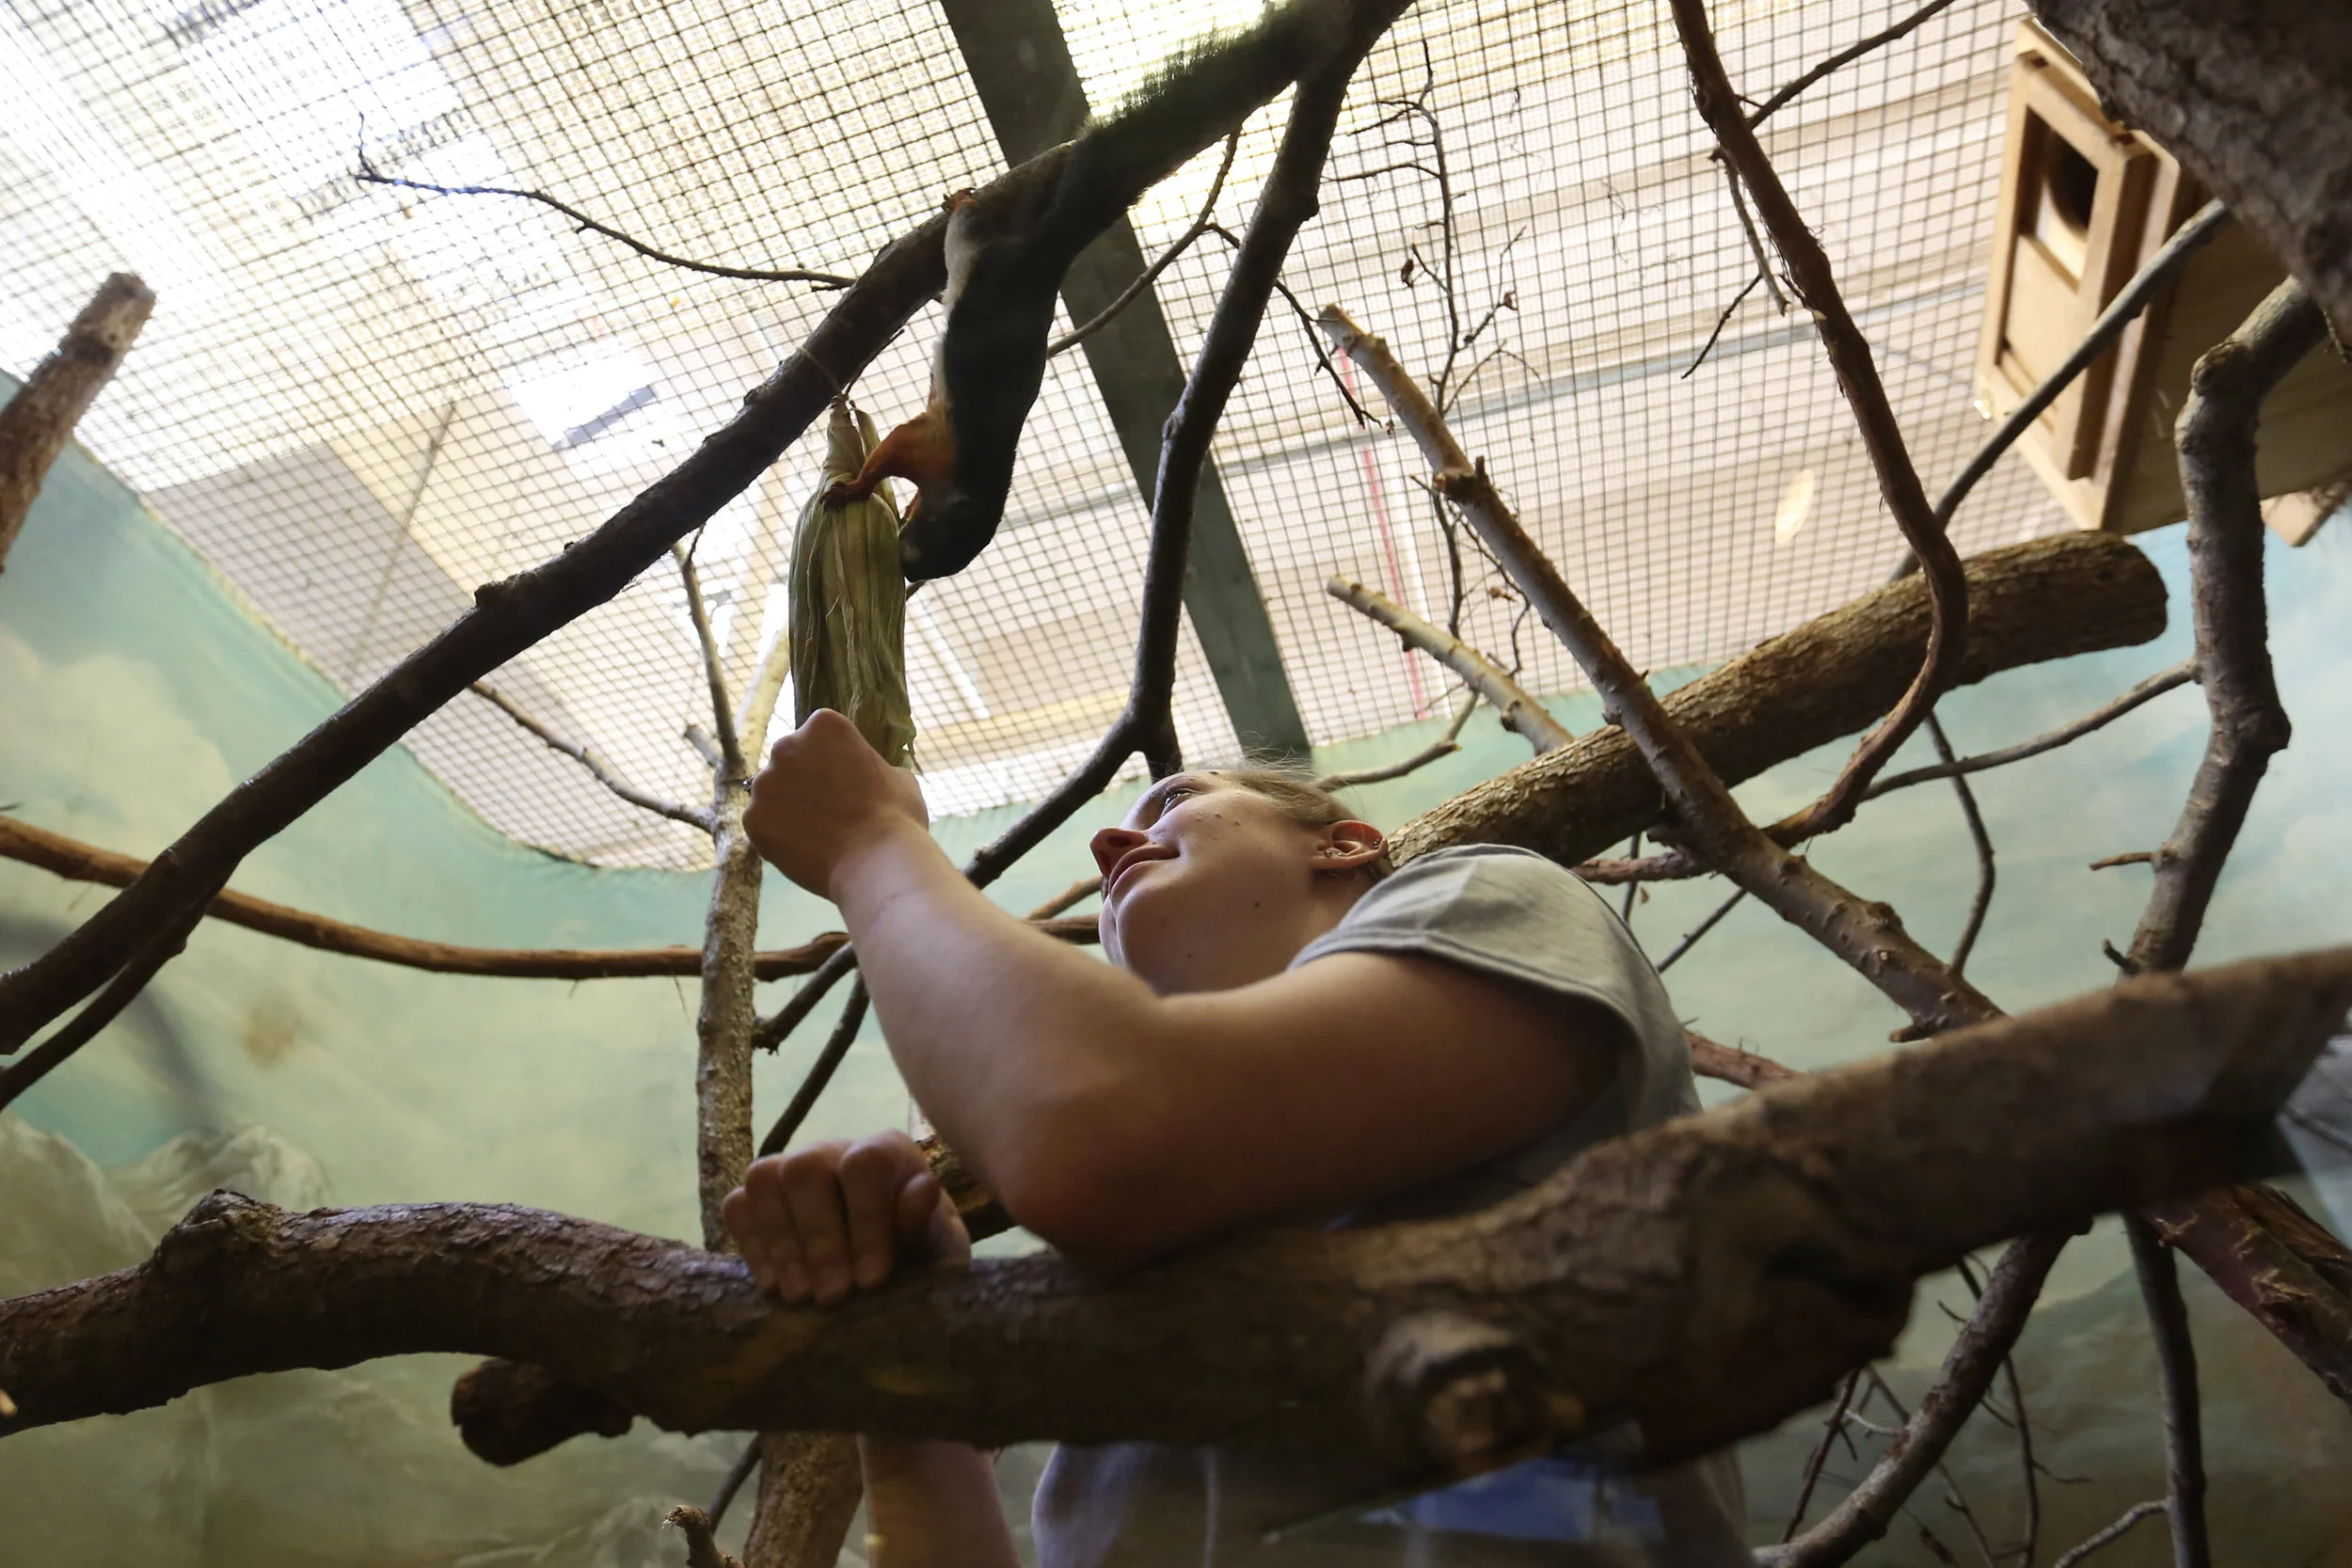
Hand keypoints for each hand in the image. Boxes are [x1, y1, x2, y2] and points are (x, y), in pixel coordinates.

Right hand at [721, 1129, 970, 1305]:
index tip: (871, 1280)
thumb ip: (926, 1222)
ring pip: (764, 1179)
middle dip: (817, 1238)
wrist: (892, 1268)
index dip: (864, 1221)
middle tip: (831, 1296)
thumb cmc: (921, 1252)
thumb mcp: (937, 1245)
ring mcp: (791, 1169)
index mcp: (886, 1150)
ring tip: (800, 1295)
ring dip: (779, 1242)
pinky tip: (774, 1286)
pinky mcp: (760, 1198)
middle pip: (804, 1168)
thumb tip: (922, 1190)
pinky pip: (737, 1205)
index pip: (863, 1165)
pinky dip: (751, 1245)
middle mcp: (834, 1150)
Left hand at [744, 709, 928, 898]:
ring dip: (787, 806)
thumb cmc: (895, 816)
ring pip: (772, 792)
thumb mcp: (898, 777)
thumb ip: (872, 767)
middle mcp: (786, 746)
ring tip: (816, 833)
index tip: (846, 780)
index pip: (819, 735)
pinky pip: (762, 823)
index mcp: (824, 726)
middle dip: (804, 779)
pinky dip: (777, 835)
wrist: (875, 863)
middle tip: (828, 808)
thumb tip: (867, 776)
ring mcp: (764, 783)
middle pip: (789, 758)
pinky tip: (804, 848)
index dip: (833, 759)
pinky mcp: (752, 818)